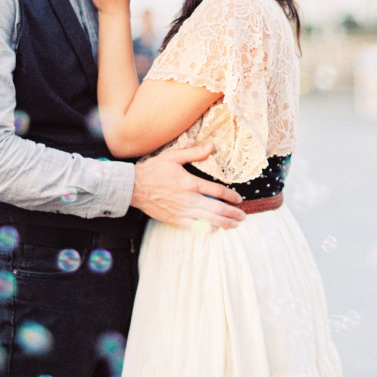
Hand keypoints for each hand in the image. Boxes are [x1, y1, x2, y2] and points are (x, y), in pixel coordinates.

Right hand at [131, 143, 245, 229]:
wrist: (133, 187)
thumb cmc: (153, 170)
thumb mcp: (173, 157)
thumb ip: (194, 153)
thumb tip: (212, 146)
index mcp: (190, 183)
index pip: (217, 191)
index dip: (231, 196)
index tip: (238, 198)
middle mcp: (188, 199)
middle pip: (217, 208)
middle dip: (233, 213)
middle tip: (243, 215)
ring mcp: (182, 211)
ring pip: (209, 220)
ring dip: (224, 223)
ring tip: (235, 224)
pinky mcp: (174, 220)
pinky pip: (194, 227)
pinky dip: (207, 229)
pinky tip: (215, 229)